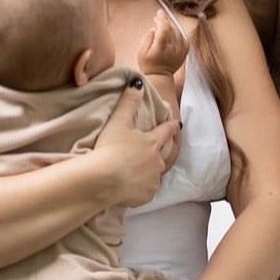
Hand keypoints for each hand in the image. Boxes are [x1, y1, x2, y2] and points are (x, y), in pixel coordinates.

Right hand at [92, 85, 180, 207]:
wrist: (103, 179)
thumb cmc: (110, 148)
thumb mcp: (119, 121)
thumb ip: (129, 101)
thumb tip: (138, 83)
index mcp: (153, 142)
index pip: (167, 130)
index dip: (171, 125)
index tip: (177, 123)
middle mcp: (157, 162)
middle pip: (163, 154)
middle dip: (161, 150)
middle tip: (156, 149)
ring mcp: (153, 180)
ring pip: (154, 174)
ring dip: (149, 171)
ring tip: (136, 171)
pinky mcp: (146, 196)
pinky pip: (146, 191)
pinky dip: (141, 188)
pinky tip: (131, 187)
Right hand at [138, 11, 187, 76]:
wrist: (159, 77)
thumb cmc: (148, 65)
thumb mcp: (141, 52)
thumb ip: (148, 38)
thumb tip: (154, 29)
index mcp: (161, 47)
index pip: (165, 28)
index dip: (162, 19)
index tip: (157, 14)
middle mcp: (173, 48)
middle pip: (172, 28)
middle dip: (166, 20)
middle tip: (159, 16)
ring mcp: (180, 50)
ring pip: (178, 32)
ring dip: (172, 26)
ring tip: (164, 24)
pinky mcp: (184, 53)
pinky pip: (184, 38)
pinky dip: (179, 33)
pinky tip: (173, 32)